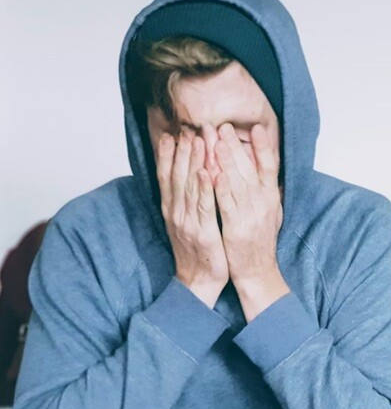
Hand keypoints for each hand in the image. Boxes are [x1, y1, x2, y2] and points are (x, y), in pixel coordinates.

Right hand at [156, 129, 228, 307]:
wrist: (198, 281)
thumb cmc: (197, 250)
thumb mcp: (186, 222)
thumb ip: (185, 200)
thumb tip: (186, 177)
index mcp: (171, 209)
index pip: (167, 176)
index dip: (168, 154)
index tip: (171, 132)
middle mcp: (176, 212)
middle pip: (176, 175)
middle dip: (181, 150)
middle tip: (186, 127)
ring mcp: (187, 222)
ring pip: (189, 186)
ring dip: (193, 161)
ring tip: (197, 139)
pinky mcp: (203, 231)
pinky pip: (203, 206)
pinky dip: (203, 187)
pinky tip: (206, 171)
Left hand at [208, 122, 289, 320]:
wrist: (257, 272)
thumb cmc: (260, 242)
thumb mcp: (271, 213)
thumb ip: (268, 191)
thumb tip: (268, 169)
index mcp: (271, 198)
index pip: (270, 166)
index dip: (264, 146)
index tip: (257, 127)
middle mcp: (264, 203)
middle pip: (250, 169)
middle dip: (235, 145)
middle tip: (223, 126)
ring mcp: (251, 215)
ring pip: (237, 182)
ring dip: (225, 160)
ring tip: (214, 139)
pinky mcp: (236, 227)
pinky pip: (226, 204)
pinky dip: (220, 187)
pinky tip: (212, 172)